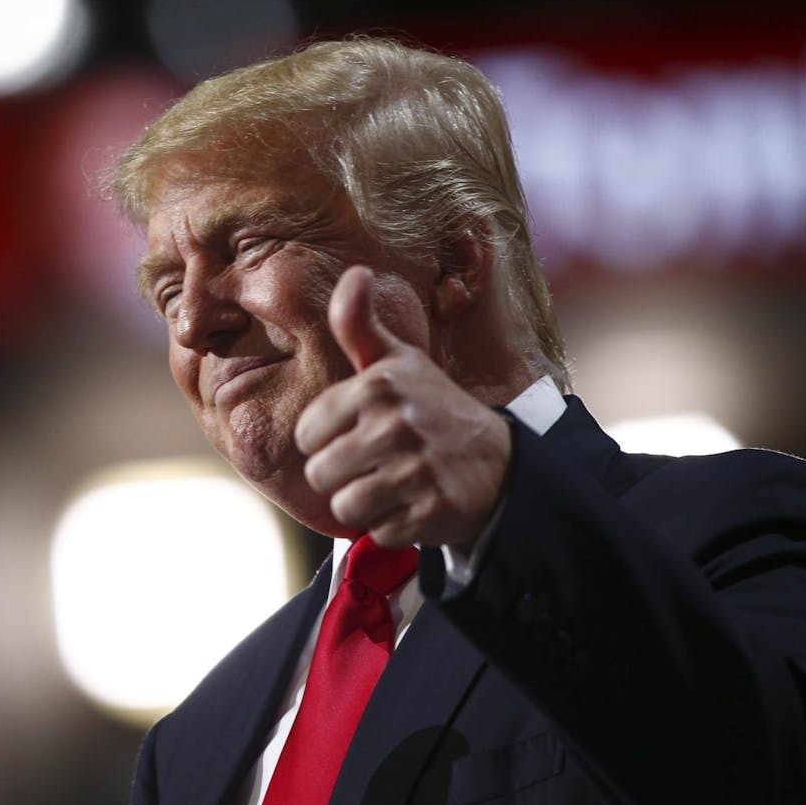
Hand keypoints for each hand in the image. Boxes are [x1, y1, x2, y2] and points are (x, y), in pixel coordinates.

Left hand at [294, 265, 511, 550]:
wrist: (498, 461)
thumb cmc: (430, 407)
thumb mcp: (395, 360)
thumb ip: (358, 323)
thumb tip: (355, 272)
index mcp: (377, 386)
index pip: (306, 437)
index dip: (326, 441)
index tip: (358, 432)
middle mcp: (396, 425)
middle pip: (320, 475)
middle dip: (344, 476)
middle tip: (379, 462)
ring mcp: (416, 470)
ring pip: (345, 507)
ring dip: (366, 504)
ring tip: (394, 484)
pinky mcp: (432, 512)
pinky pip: (379, 532)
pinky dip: (394, 526)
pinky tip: (416, 503)